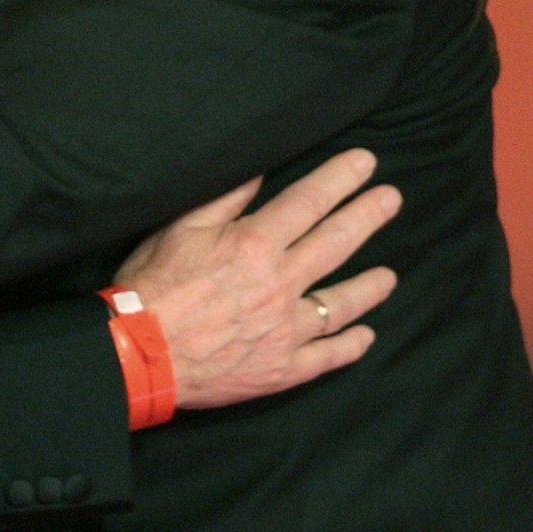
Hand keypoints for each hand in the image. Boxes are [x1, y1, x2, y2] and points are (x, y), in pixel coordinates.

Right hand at [116, 149, 399, 410]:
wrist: (139, 354)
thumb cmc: (153, 285)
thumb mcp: (179, 229)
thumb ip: (224, 199)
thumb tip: (259, 170)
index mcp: (255, 245)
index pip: (309, 202)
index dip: (340, 178)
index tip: (366, 162)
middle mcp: (280, 284)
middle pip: (336, 242)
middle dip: (368, 216)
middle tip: (393, 199)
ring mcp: (287, 329)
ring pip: (342, 303)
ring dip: (371, 286)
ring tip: (390, 275)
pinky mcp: (283, 368)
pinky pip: (328, 356)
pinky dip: (350, 345)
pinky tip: (365, 335)